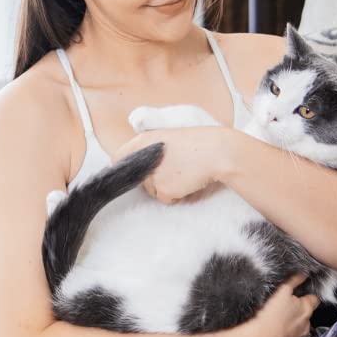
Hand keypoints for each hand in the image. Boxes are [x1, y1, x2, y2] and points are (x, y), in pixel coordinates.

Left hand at [112, 125, 232, 203]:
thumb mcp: (171, 137)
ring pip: (152, 191)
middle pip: (138, 179)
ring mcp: (153, 175)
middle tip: (174, 169)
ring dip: (167, 188)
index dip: (123, 167)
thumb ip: (153, 148)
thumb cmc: (201, 143)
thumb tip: (140, 165)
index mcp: (144, 140)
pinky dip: (178, 196)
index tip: (131, 173)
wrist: (217, 152)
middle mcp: (144, 157)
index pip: (118, 157)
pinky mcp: (163, 189)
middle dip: (153, 180)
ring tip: (184, 174)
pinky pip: (166, 199)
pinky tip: (189, 183)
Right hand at [243, 272, 320, 336]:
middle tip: (281, 312)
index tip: (299, 297)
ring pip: (297, 333)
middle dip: (296, 314)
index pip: (314, 300)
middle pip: (305, 317)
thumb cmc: (268, 316)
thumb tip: (303, 274)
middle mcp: (306, 327)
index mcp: (306, 310)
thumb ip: (294, 281)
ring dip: (290, 329)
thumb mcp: (281, 292)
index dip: (306, 297)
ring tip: (274, 326)